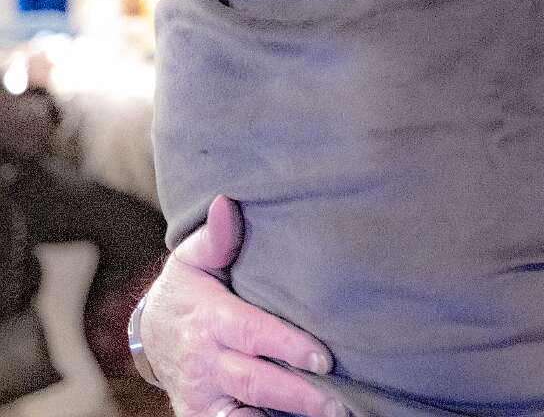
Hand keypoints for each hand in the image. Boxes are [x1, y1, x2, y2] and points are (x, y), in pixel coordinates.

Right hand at [140, 195, 344, 416]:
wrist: (149, 332)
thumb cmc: (187, 288)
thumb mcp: (192, 258)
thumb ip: (215, 236)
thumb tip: (226, 202)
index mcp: (209, 320)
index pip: (252, 334)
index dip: (288, 347)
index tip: (323, 357)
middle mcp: (205, 363)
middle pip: (255, 381)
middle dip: (298, 394)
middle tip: (339, 402)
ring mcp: (202, 395)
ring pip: (244, 413)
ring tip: (329, 416)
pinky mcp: (201, 416)